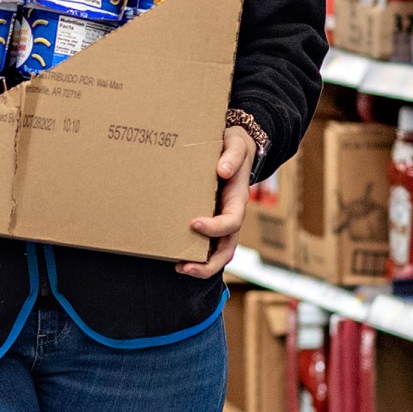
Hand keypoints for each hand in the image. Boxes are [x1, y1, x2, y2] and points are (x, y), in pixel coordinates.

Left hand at [177, 125, 253, 278]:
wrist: (233, 145)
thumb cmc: (233, 144)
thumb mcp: (236, 143)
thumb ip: (232, 155)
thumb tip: (223, 170)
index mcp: (237, 199)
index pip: (231, 222)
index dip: (215, 227)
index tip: (194, 223)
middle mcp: (230, 214)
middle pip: (227, 248)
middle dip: (208, 263)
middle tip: (184, 266)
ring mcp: (221, 219)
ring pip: (218, 252)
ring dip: (201, 265)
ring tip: (179, 268)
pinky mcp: (210, 218)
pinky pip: (206, 243)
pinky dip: (195, 254)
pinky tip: (174, 255)